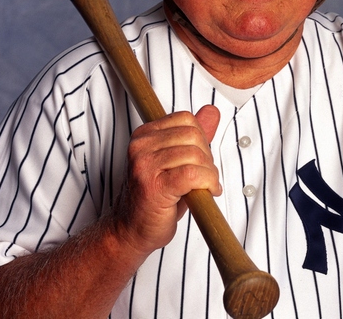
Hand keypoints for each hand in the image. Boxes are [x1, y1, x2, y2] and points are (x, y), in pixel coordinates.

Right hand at [110, 105, 221, 258]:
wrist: (130, 231)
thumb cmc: (155, 197)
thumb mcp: (176, 160)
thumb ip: (194, 135)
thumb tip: (212, 111)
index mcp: (144, 134)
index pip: (186, 119)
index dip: (202, 139)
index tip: (200, 160)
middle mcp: (141, 146)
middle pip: (193, 136)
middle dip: (207, 157)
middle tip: (205, 176)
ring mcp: (145, 165)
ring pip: (195, 155)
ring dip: (209, 173)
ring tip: (205, 186)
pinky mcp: (154, 187)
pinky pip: (193, 175)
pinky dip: (207, 182)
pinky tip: (207, 192)